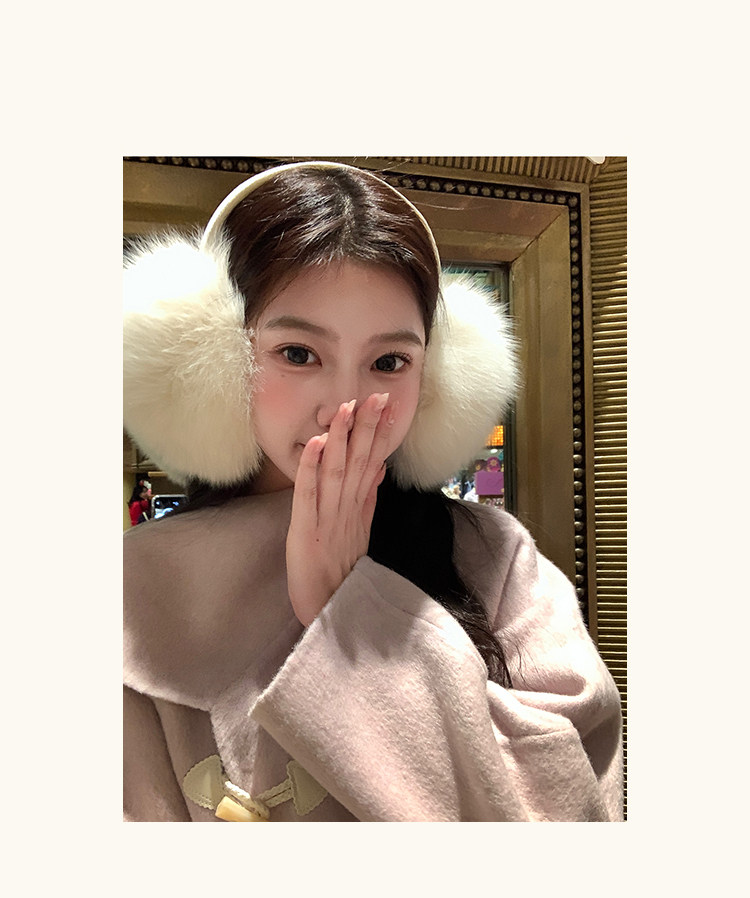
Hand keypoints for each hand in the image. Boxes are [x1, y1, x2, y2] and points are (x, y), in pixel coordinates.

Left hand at [286, 392, 396, 626]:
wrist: (330, 612)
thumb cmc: (341, 576)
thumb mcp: (359, 534)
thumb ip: (367, 500)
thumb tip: (376, 468)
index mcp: (358, 509)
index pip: (371, 463)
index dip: (378, 433)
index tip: (386, 404)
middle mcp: (347, 510)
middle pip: (358, 462)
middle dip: (366, 427)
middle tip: (374, 396)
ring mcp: (328, 520)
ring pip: (336, 472)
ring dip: (341, 439)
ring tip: (346, 409)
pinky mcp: (305, 531)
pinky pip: (309, 495)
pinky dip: (311, 468)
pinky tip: (315, 444)